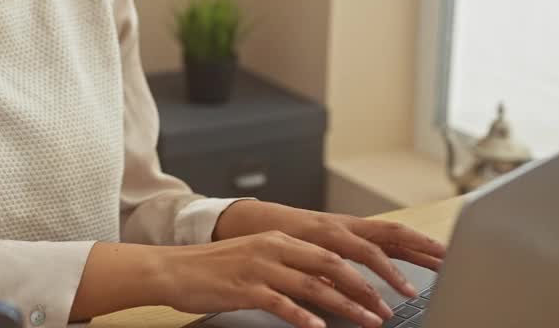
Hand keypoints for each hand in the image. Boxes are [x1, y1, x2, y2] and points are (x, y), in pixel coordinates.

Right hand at [155, 231, 397, 327]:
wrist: (173, 269)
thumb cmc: (213, 269)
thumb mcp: (257, 260)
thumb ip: (290, 270)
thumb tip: (326, 287)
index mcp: (279, 240)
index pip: (331, 253)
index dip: (362, 271)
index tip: (384, 290)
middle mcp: (273, 249)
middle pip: (330, 265)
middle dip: (364, 288)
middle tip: (385, 309)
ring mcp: (259, 268)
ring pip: (312, 285)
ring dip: (344, 304)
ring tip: (368, 321)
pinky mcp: (244, 288)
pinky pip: (279, 303)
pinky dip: (301, 316)